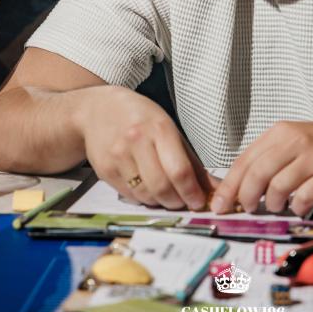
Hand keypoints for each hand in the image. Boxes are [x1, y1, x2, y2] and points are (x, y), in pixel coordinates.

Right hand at [77, 85, 210, 209]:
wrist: (99, 108)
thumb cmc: (139, 116)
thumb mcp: (168, 128)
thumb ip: (190, 160)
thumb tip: (212, 187)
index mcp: (159, 128)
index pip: (179, 170)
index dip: (192, 192)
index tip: (199, 201)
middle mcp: (137, 141)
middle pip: (162, 186)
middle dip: (177, 202)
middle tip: (184, 202)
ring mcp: (118, 156)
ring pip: (145, 195)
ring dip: (160, 202)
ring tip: (167, 196)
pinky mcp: (105, 170)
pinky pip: (129, 195)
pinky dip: (142, 198)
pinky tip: (147, 189)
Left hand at [210, 119, 312, 216]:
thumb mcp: (295, 141)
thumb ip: (270, 159)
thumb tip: (241, 187)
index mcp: (280, 132)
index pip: (244, 159)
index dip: (229, 185)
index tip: (219, 205)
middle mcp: (294, 141)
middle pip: (256, 173)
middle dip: (245, 197)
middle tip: (247, 209)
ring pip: (277, 187)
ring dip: (272, 204)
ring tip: (276, 206)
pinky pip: (303, 197)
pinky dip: (297, 207)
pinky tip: (299, 206)